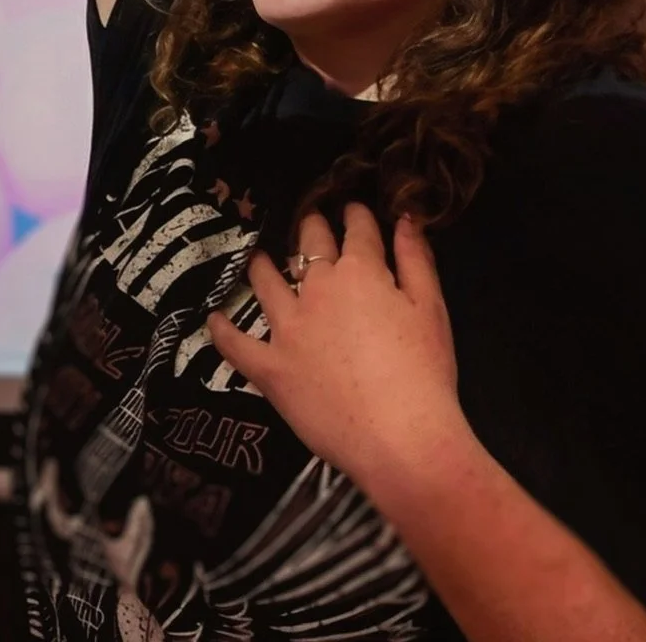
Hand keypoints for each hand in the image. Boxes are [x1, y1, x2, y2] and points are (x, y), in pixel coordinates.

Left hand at [208, 204, 467, 493]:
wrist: (399, 436)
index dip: (355, 215)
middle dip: (311, 228)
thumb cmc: (425, 372)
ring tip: (258, 259)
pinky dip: (223, 331)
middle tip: (310, 221)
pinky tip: (213, 319)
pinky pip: (237, 346)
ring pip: (267, 284)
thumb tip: (406, 218)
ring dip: (263, 266)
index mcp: (361, 271)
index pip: (357, 230)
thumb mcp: (432, 307)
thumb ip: (416, 258)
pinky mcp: (271, 369)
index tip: (352, 208)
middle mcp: (318, 289)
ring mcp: (288, 328)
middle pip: (309, 246)